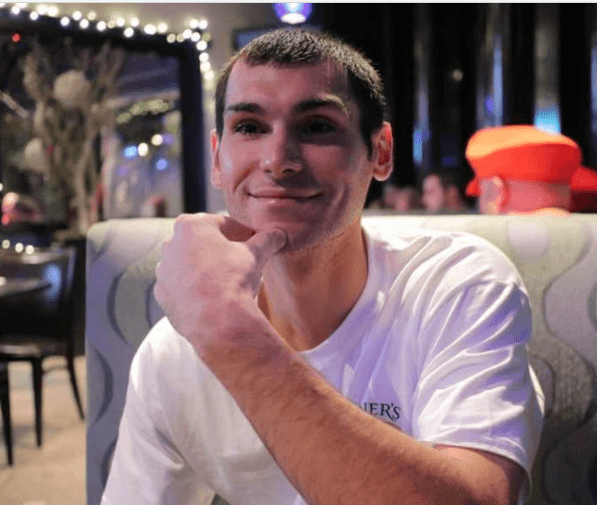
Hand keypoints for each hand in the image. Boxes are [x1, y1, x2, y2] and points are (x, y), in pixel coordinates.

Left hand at [154, 213, 286, 348]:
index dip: (241, 233)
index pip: (222, 223)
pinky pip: (181, 287)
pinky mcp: (162, 295)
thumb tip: (279, 235)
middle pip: (202, 242)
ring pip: (189, 264)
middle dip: (220, 250)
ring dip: (205, 269)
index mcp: (191, 225)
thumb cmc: (235, 279)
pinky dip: (194, 289)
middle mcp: (171, 244)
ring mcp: (163, 271)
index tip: (253, 242)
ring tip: (226, 282)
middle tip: (241, 261)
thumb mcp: (257, 254)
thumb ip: (267, 240)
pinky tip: (211, 298)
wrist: (218, 322)